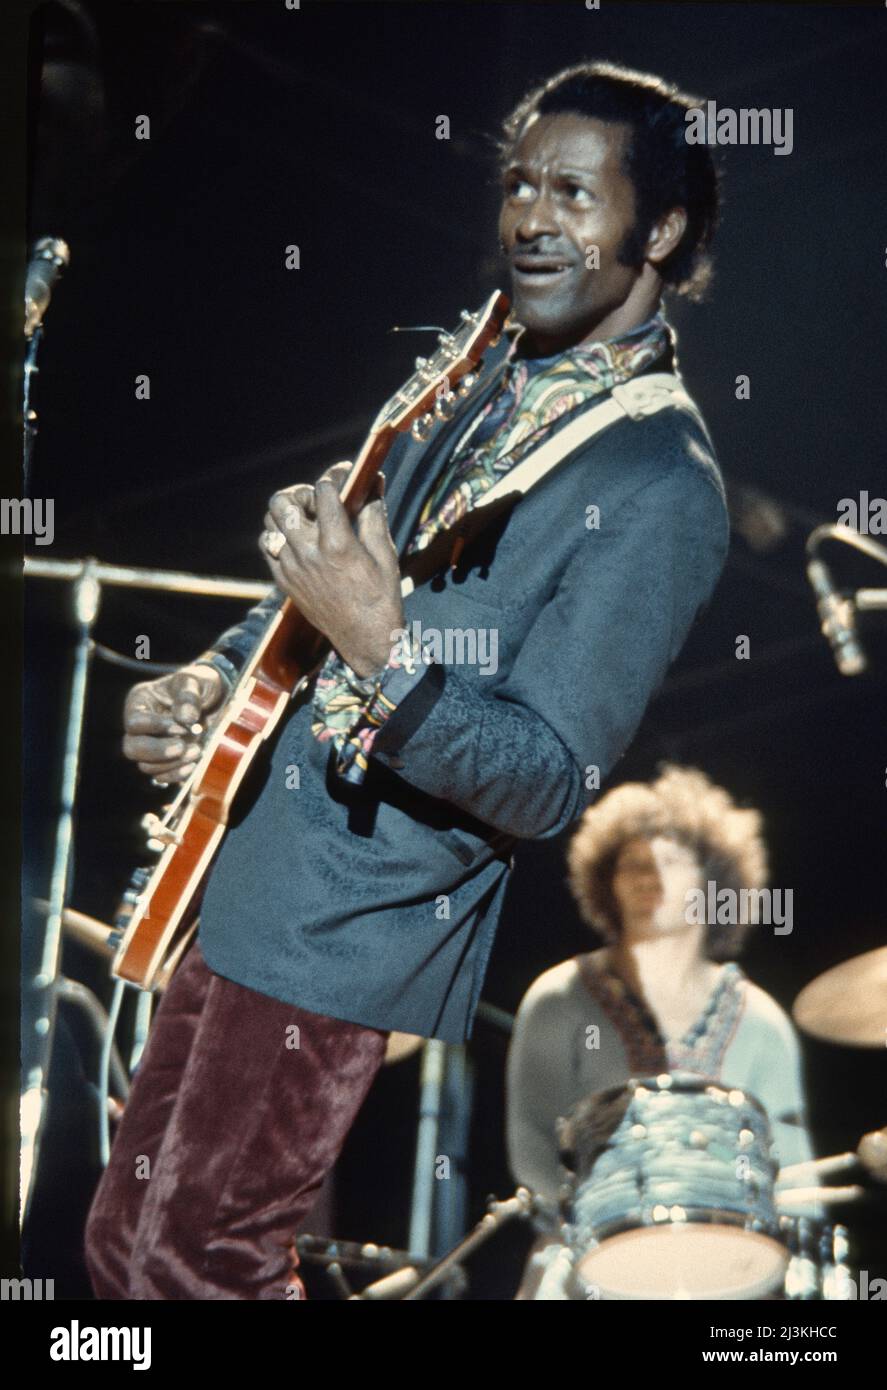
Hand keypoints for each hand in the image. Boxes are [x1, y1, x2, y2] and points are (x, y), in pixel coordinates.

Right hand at [123, 663, 225, 783]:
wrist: (216, 698)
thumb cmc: (199, 684)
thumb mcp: (195, 680)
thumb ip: (188, 696)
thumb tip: (184, 718)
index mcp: (139, 702)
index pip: (135, 722)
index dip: (156, 728)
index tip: (182, 727)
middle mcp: (140, 727)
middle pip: (132, 748)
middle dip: (158, 751)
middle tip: (182, 747)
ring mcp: (151, 746)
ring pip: (146, 765)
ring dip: (171, 764)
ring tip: (197, 751)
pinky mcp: (165, 760)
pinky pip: (161, 776)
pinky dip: (176, 774)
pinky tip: (193, 765)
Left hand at [260, 462, 403, 676]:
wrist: (364, 640)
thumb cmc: (381, 598)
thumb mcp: (385, 554)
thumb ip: (374, 515)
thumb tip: (374, 483)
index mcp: (337, 544)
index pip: (323, 491)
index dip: (336, 476)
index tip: (345, 476)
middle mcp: (308, 553)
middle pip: (282, 502)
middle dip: (301, 493)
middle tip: (318, 500)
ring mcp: (291, 568)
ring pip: (269, 523)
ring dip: (286, 514)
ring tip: (306, 519)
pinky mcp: (284, 581)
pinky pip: (267, 547)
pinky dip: (279, 536)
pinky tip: (298, 540)